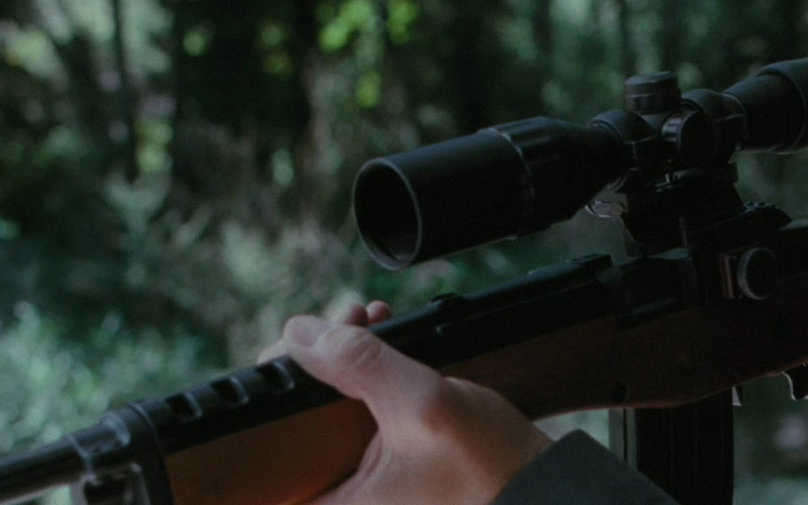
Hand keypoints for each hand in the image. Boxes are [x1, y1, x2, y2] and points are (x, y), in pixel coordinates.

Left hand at [261, 303, 551, 504]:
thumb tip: (300, 334)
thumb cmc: (488, 468)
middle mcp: (338, 498)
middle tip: (332, 327)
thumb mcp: (420, 405)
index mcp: (331, 504)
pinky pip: (353, 416)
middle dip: (310, 364)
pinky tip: (377, 339)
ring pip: (323, 414)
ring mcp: (360, 484)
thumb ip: (359, 365)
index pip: (268, 453)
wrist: (539, 484)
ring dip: (338, 362)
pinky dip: (363, 375)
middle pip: (292, 425)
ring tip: (361, 321)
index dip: (269, 394)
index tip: (289, 353)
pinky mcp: (380, 468)